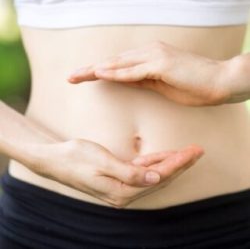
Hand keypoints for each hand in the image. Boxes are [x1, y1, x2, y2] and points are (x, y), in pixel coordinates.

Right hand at [28, 139, 203, 207]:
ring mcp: (121, 186)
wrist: (56, 160)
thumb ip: (130, 173)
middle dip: (180, 164)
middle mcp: (124, 193)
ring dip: (169, 162)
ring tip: (186, 153)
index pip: (158, 178)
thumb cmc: (76, 159)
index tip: (192, 152)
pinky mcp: (118, 176)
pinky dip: (154, 162)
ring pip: (153, 174)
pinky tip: (164, 156)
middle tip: (197, 151)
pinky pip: (142, 170)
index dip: (177, 164)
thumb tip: (156, 180)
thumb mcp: (102, 163)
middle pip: (160, 178)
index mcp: (121, 192)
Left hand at [68, 41, 228, 105]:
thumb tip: (125, 81)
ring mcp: (155, 56)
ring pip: (120, 63)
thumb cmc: (191, 85)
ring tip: (78, 75)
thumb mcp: (160, 85)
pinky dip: (117, 73)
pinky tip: (101, 74)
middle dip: (90, 69)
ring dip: (98, 70)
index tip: (82, 78)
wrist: (219, 82)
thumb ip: (142, 81)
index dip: (98, 71)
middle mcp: (149, 53)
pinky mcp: (162, 64)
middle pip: (113, 62)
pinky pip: (135, 70)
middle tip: (71, 76)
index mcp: (148, 59)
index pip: (117, 65)